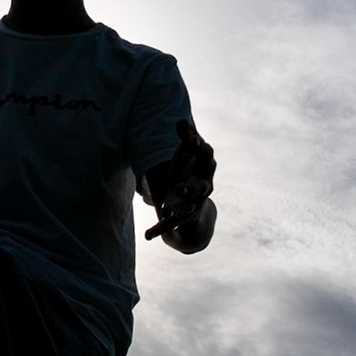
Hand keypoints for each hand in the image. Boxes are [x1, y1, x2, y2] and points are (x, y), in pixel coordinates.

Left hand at [142, 119, 216, 242]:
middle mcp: (204, 186)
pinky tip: (148, 235)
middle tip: (179, 183)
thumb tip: (181, 119)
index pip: (207, 156)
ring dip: (179, 205)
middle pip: (204, 185)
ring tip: (167, 208)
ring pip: (189, 206)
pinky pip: (172, 224)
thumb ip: (186, 136)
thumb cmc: (192, 167)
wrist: (197, 197)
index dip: (200, 148)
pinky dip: (160, 229)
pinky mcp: (183, 217)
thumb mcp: (188, 152)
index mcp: (206, 168)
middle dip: (192, 182)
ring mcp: (194, 203)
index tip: (191, 139)